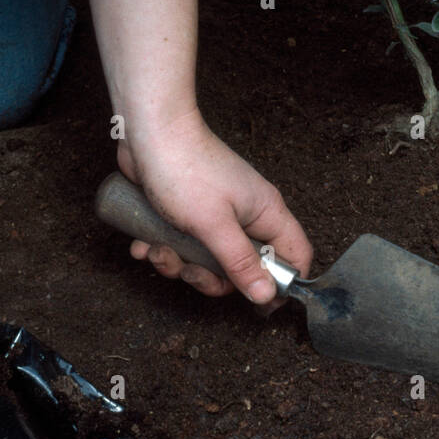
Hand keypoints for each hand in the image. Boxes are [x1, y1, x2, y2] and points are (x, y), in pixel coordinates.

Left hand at [116, 107, 312, 309]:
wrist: (148, 134)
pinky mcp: (187, 212)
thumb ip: (241, 262)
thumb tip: (266, 295)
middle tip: (189, 270)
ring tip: (157, 249)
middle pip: (243, 267)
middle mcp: (245, 215)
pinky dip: (162, 247)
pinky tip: (142, 242)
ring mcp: (216, 213)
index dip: (282, 283)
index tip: (256, 303)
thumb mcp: (215, 225)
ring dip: (178, 263)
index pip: (295, 254)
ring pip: (207, 259)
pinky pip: (182, 245)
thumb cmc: (186, 171)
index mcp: (265, 212)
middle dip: (210, 277)